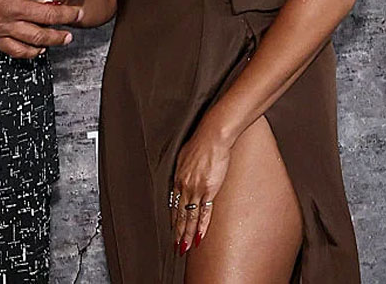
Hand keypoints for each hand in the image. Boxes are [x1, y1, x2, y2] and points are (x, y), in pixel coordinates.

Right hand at [0, 0, 84, 58]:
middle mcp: (13, 7)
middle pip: (51, 14)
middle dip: (69, 14)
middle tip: (79, 12)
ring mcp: (4, 25)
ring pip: (38, 36)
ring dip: (56, 37)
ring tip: (67, 36)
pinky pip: (18, 50)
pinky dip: (32, 51)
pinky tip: (40, 48)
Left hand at [170, 113, 233, 253]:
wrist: (213, 136)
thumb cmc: (201, 142)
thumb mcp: (185, 156)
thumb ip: (184, 169)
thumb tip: (183, 176)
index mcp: (177, 178)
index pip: (173, 204)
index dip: (173, 219)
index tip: (172, 231)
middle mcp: (184, 185)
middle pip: (179, 214)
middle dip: (177, 232)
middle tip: (176, 248)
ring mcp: (196, 189)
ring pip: (189, 217)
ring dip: (187, 234)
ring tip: (184, 248)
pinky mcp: (209, 190)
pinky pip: (204, 212)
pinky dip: (201, 226)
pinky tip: (199, 236)